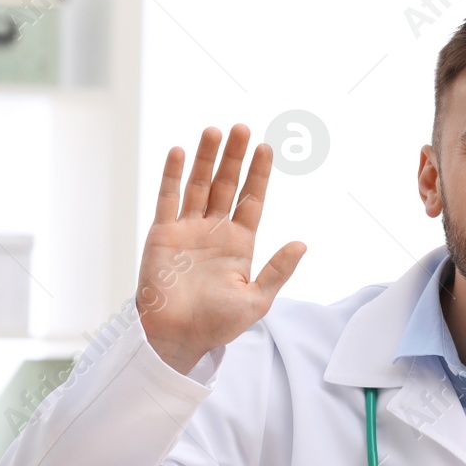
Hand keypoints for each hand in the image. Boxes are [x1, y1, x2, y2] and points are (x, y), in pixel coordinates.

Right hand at [137, 125, 305, 374]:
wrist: (178, 337)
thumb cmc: (217, 324)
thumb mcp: (256, 300)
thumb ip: (278, 270)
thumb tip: (302, 244)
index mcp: (240, 244)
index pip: (251, 200)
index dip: (258, 174)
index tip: (265, 147)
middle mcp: (215, 231)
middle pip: (227, 185)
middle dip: (234, 157)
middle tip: (242, 128)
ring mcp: (188, 230)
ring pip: (199, 185)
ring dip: (206, 158)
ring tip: (215, 131)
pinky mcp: (163, 234)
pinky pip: (168, 198)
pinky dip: (173, 175)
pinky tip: (180, 152)